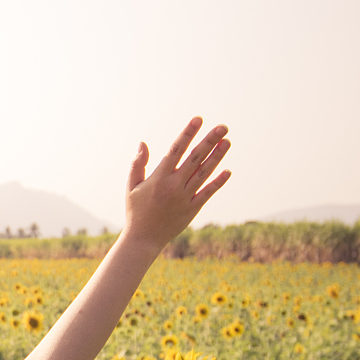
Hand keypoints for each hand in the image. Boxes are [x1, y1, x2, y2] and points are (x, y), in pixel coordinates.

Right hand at [122, 117, 230, 250]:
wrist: (143, 239)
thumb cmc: (135, 211)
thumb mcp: (132, 187)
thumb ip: (138, 164)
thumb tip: (143, 143)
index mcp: (158, 178)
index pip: (176, 150)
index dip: (187, 134)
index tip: (198, 119)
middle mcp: (173, 186)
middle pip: (194, 158)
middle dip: (209, 141)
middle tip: (223, 126)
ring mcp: (184, 197)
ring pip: (204, 173)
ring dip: (217, 157)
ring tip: (227, 141)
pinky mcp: (192, 209)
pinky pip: (207, 193)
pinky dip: (218, 182)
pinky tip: (228, 171)